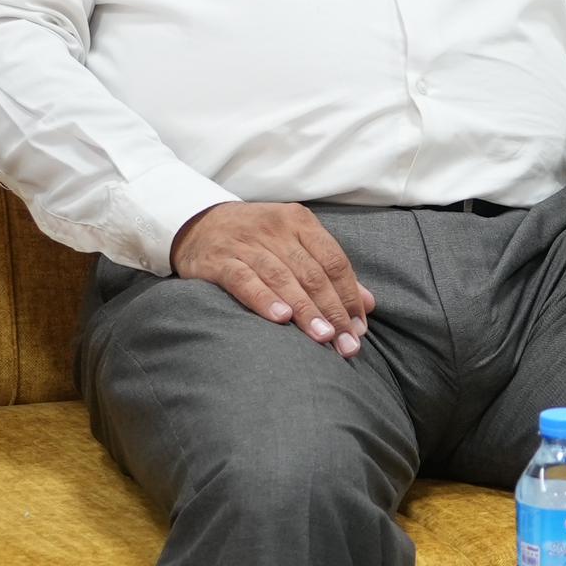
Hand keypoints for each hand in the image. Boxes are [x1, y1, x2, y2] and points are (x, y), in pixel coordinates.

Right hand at [170, 201, 373, 355]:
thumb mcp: (294, 245)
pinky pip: (244, 280)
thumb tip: (368, 304)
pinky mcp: (219, 260)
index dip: (349, 296)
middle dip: (333, 311)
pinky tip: (281, 318)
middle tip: (347, 344)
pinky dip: (264, 299)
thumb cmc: (256, 241)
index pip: (334, 260)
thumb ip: (330, 272)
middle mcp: (274, 228)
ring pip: (282, 277)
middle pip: (312, 273)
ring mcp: (245, 243)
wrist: (196, 225)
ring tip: (323, 337)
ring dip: (305, 310)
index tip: (359, 328)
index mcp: (299, 221)